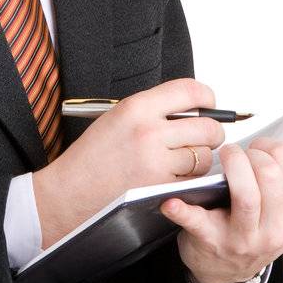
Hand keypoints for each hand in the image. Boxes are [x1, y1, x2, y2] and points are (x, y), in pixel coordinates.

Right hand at [33, 79, 226, 247]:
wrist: (70, 191)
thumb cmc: (91, 156)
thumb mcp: (118, 116)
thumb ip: (154, 109)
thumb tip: (192, 108)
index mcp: (137, 107)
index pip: (191, 91)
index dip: (207, 98)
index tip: (209, 104)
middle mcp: (150, 132)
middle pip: (208, 126)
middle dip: (212, 131)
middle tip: (205, 135)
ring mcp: (157, 162)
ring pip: (203, 155)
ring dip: (199, 157)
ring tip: (181, 159)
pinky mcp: (161, 188)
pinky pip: (192, 179)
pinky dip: (189, 178)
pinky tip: (172, 175)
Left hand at [160, 137, 282, 282]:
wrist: (227, 268)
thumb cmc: (260, 227)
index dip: (277, 147)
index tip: (263, 146)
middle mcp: (275, 231)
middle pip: (271, 177)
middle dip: (255, 152)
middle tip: (243, 151)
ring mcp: (243, 238)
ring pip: (246, 195)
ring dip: (234, 165)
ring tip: (227, 155)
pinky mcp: (211, 241)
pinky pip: (197, 223)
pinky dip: (182, 211)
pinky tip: (171, 202)